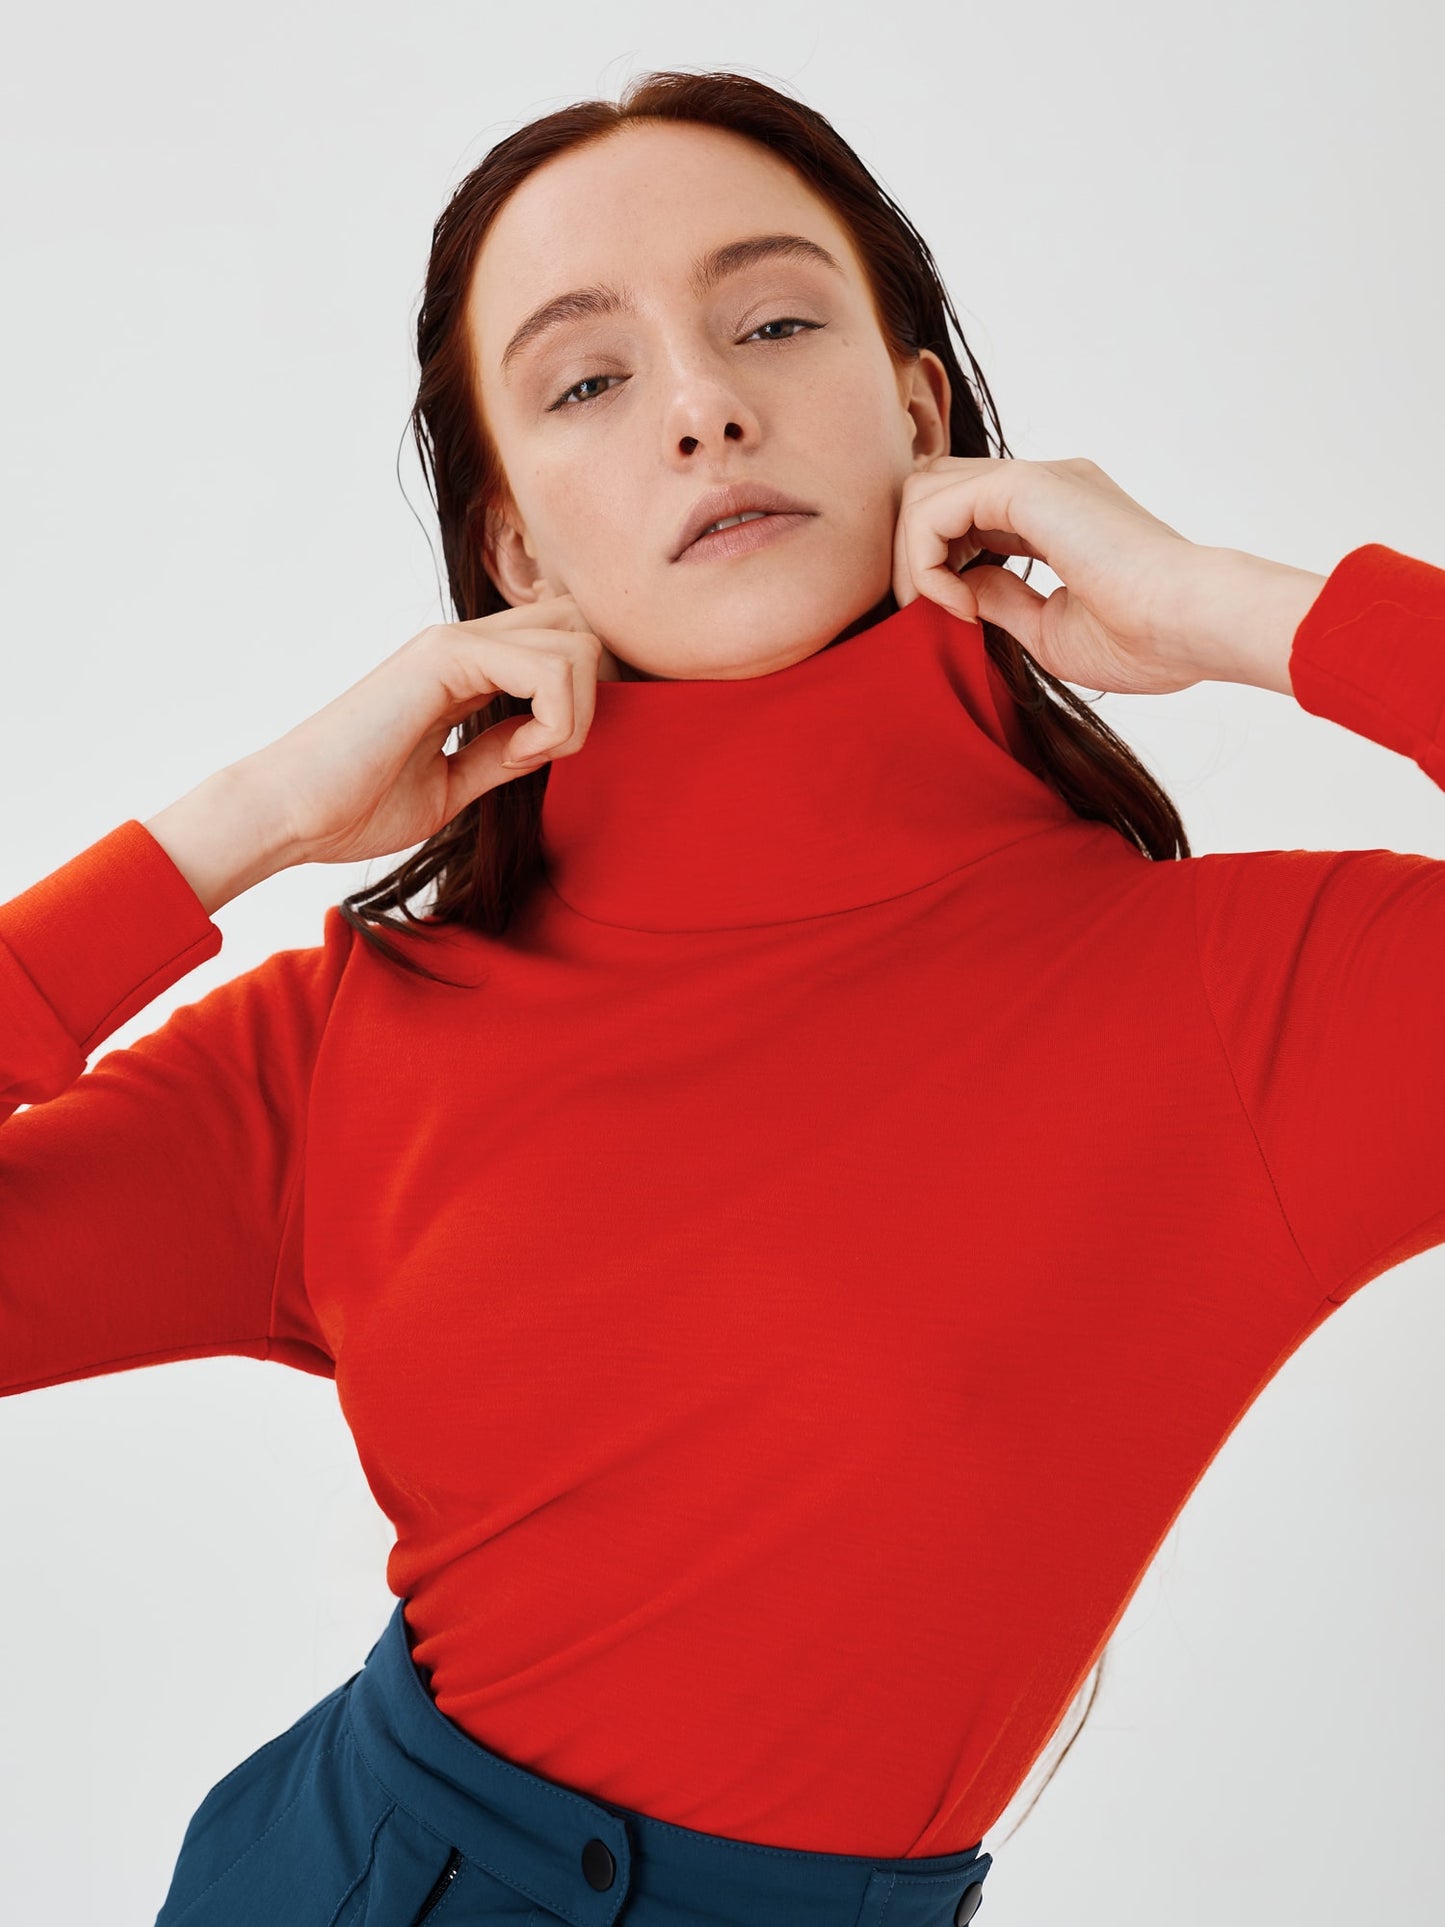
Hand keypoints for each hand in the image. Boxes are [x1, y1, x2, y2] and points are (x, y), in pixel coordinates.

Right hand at [236, 585, 623, 868]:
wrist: (288, 815)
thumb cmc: (352, 808)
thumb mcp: (450, 785)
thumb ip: (498, 755)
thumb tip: (546, 739)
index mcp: (465, 670)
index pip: (562, 645)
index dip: (582, 701)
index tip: (544, 757)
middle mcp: (464, 644)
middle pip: (581, 627)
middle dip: (593, 696)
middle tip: (549, 751)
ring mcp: (454, 643)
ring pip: (578, 641)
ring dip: (576, 713)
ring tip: (530, 756)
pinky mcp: (443, 657)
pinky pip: (550, 667)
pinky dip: (556, 719)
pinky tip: (522, 753)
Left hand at [891, 455, 1213, 696]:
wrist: (1192, 626)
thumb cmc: (1142, 641)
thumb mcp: (1048, 627)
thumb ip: (1000, 598)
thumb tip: (958, 585)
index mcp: (1055, 514)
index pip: (962, 513)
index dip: (939, 565)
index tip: (961, 621)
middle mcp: (1044, 485)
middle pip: (935, 490)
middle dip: (913, 552)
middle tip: (928, 613)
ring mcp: (1038, 478)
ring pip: (926, 490)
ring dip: (913, 556)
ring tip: (942, 610)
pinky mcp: (1028, 486)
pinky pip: (935, 506)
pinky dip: (926, 558)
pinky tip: (956, 602)